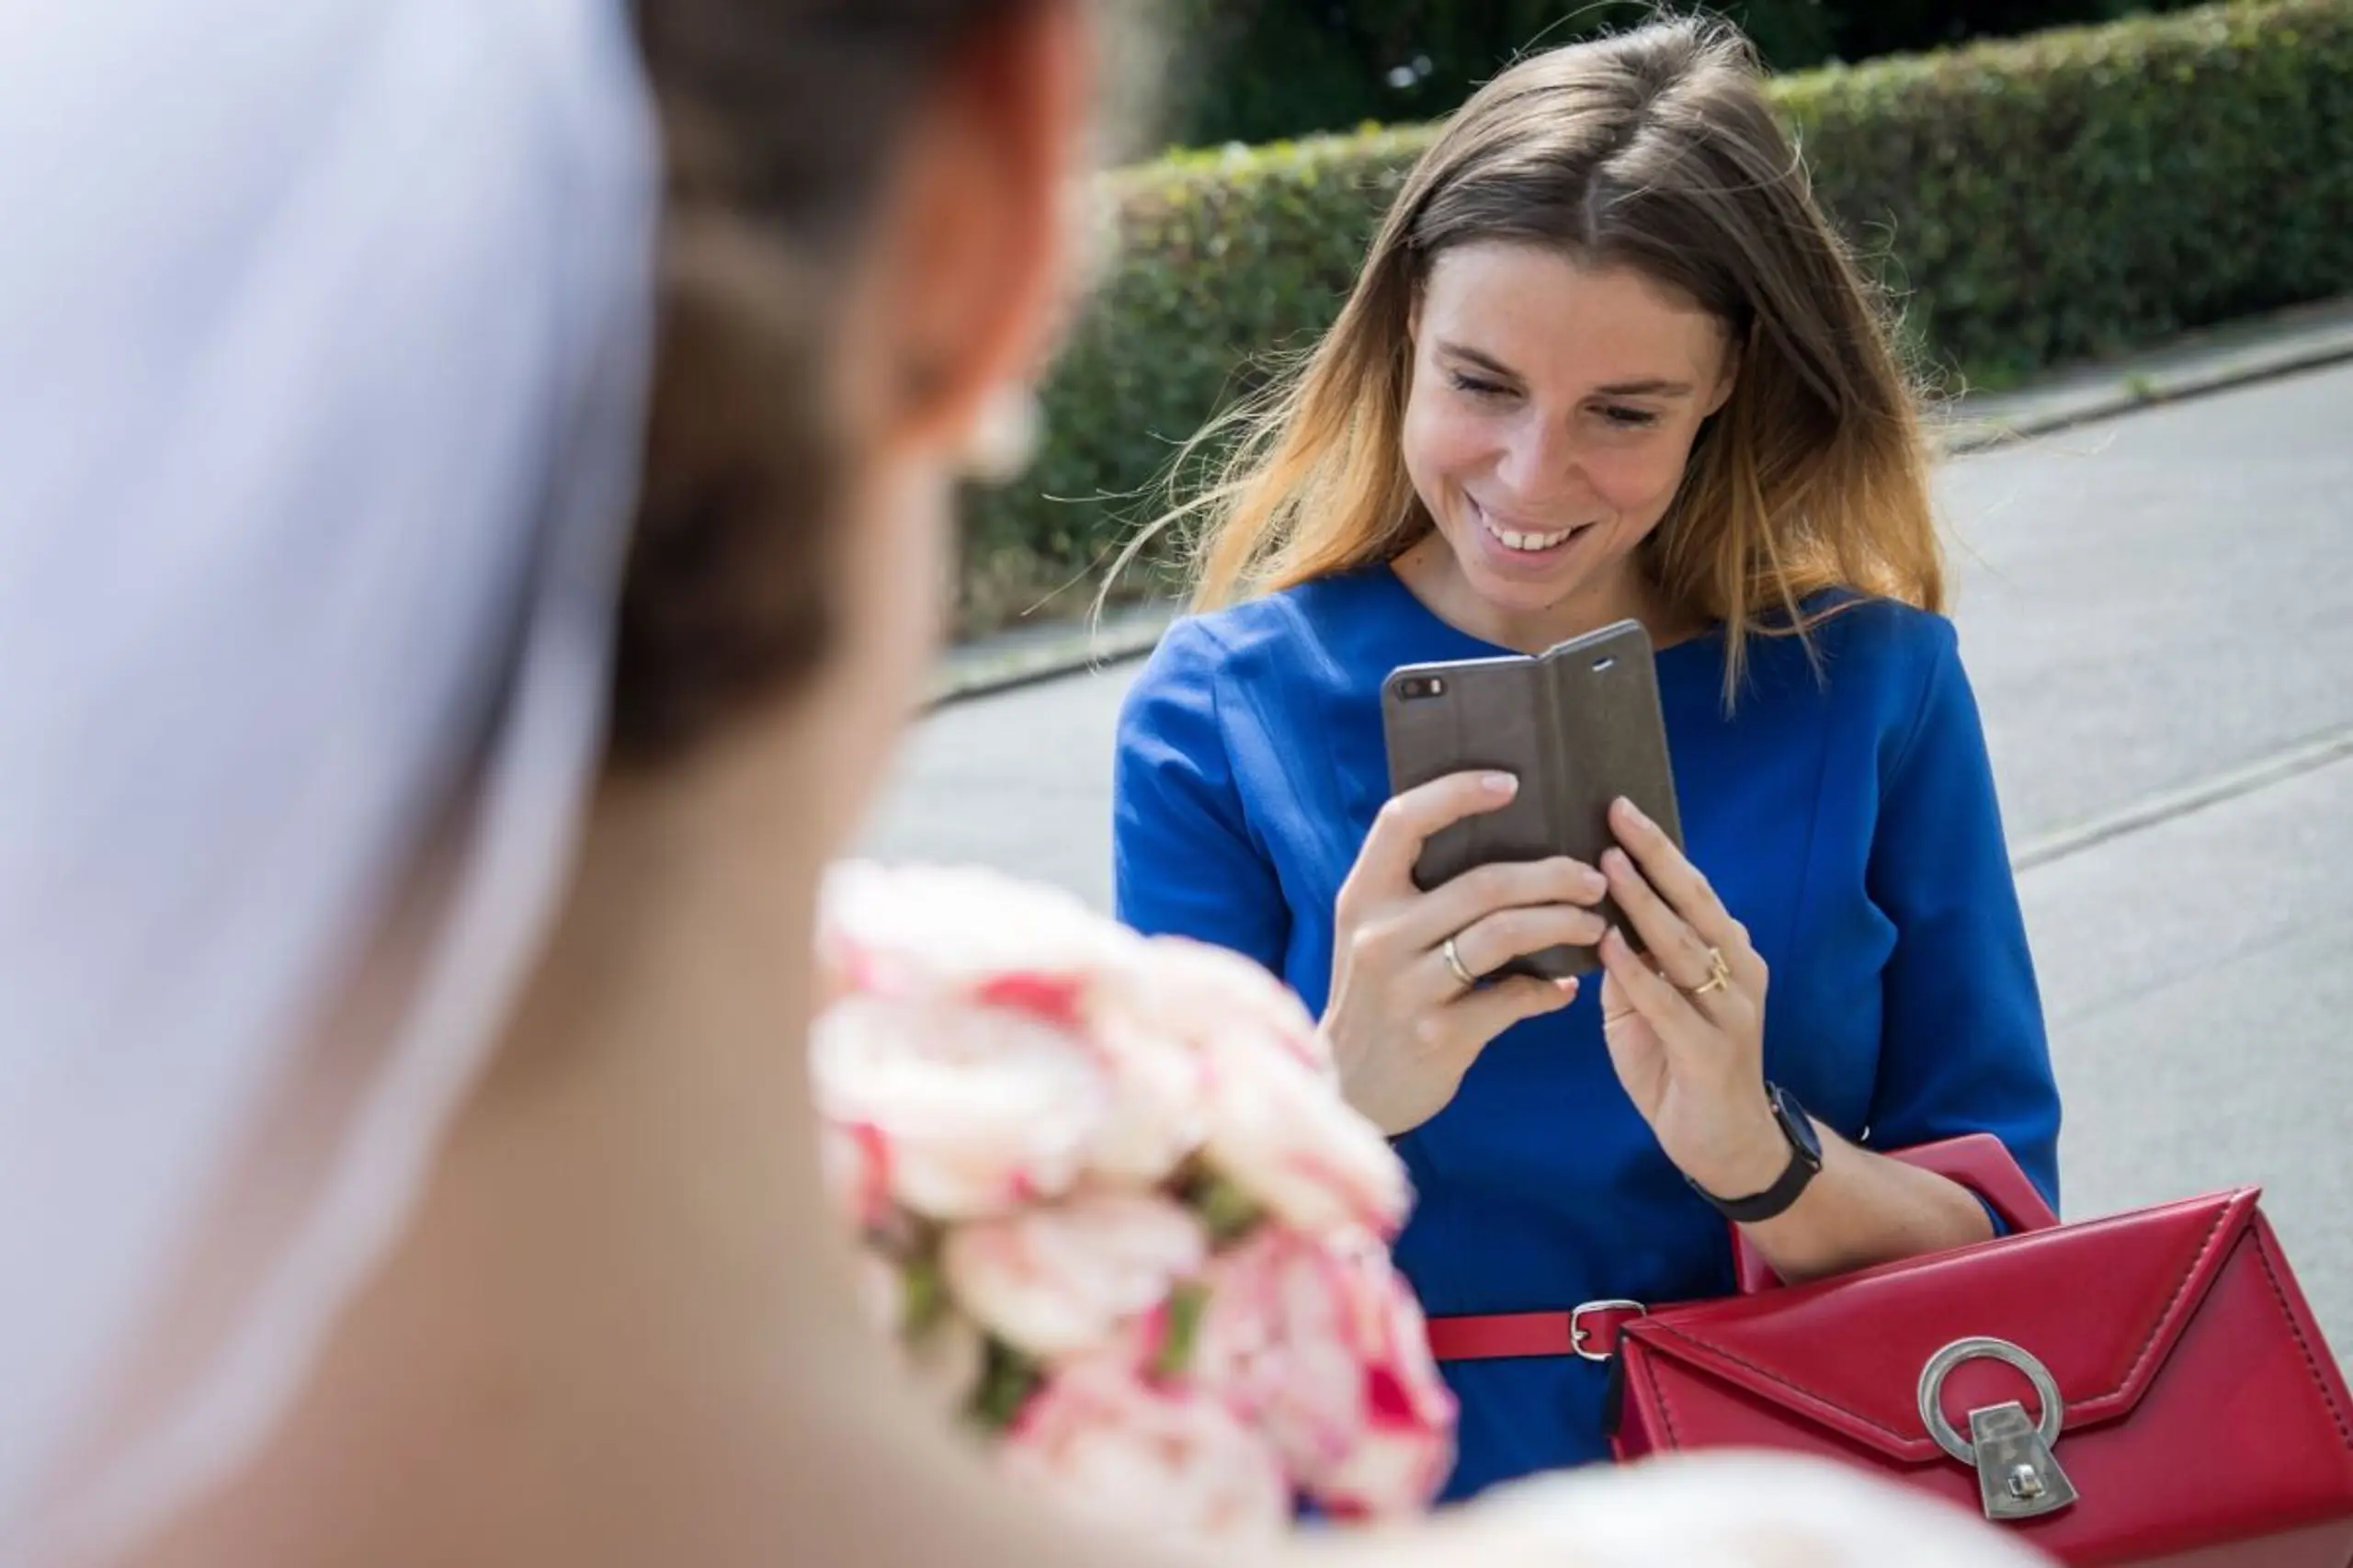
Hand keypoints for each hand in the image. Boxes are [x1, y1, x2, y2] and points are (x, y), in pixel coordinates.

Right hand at [1322, 771, 1610, 1135]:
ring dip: (1562, 923)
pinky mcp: (1437, 1035)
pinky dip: (1548, 991)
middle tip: (1592, 878)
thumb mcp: (1373, 936)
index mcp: (1362, 898)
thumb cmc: (1376, 998)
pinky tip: (1566, 988)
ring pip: (1504, 934)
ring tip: (1594, 922)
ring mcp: (1406, 987)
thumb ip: (1416, 893)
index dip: (1457, 793)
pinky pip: (1513, 998)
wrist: (1350, 1088)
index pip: (1402, 822)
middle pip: (1482, 883)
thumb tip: (1507, 841)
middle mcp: (1379, 936)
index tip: (1511, 783)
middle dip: (1552, 875)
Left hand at [1595, 796, 1788, 1200]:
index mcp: (1725, 953)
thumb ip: (1631, 960)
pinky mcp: (1712, 1053)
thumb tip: (1586, 912)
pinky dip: (1638, 973)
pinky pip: (1671, 1004)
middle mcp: (1737, 972)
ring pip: (1685, 945)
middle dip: (1654, 855)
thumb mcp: (1649, 1005)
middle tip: (1616, 812)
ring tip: (1608, 865)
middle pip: (1695, 901)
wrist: (1726, 1147)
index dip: (1657, 847)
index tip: (1618, 806)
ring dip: (1644, 903)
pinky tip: (1608, 946)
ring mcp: (1731, 1011)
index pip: (1691, 887)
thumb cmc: (1680, 1066)